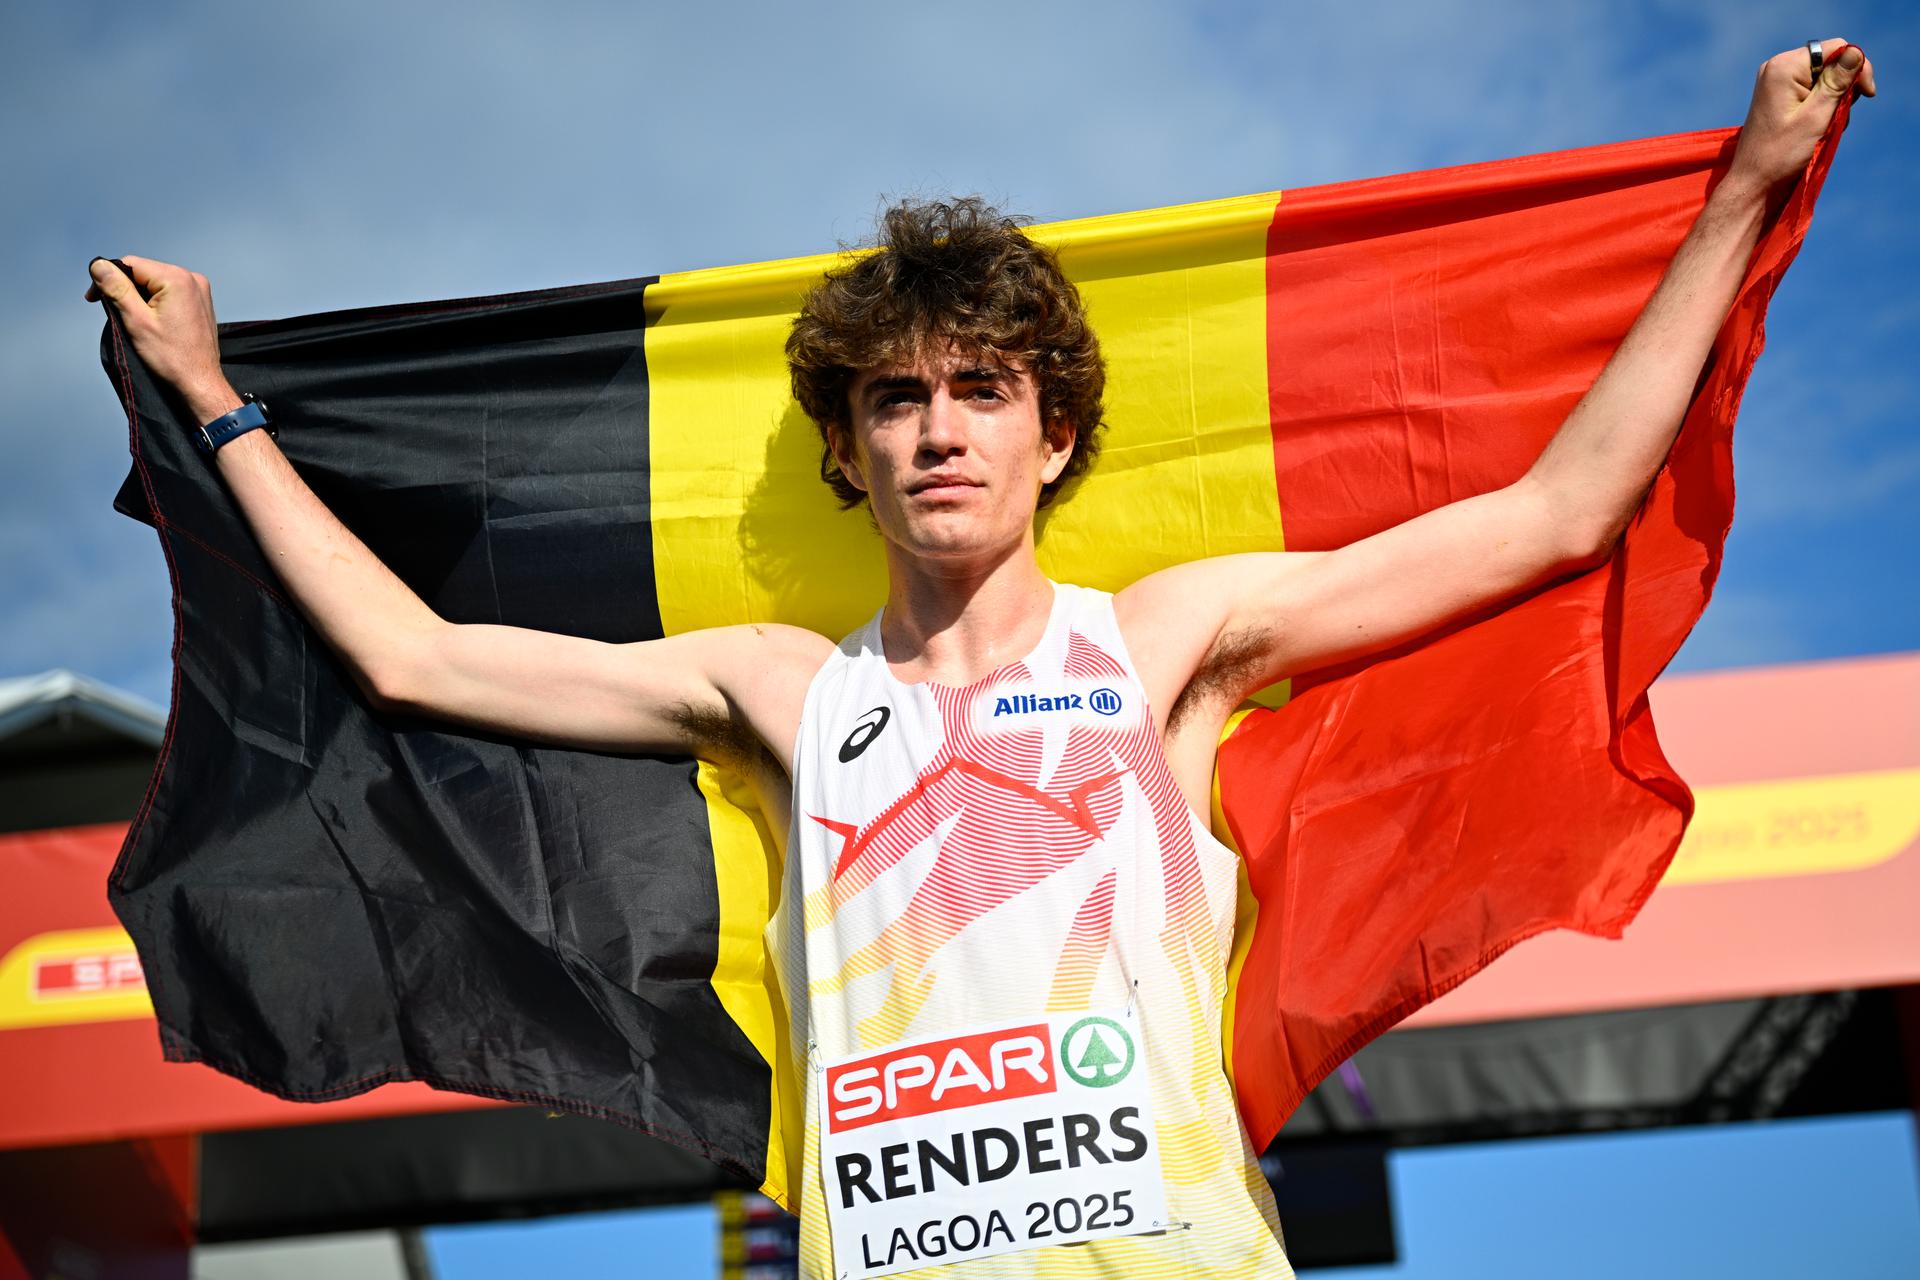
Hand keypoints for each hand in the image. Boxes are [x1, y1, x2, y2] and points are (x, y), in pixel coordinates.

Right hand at [86, 255, 239, 421]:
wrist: (200, 382)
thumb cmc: (172, 358)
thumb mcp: (136, 320)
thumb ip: (116, 289)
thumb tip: (98, 265)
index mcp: (177, 279)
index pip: (130, 263)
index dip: (107, 278)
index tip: (94, 299)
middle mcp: (192, 279)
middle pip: (143, 272)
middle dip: (124, 288)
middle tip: (113, 312)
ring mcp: (199, 290)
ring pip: (155, 282)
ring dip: (138, 297)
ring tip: (135, 321)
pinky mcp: (200, 302)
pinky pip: (169, 292)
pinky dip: (154, 302)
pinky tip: (152, 322)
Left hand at [1725, 39, 1876, 201]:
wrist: (1754, 181)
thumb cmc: (1781, 154)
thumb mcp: (1816, 115)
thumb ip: (1837, 82)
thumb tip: (1855, 52)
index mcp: (1784, 67)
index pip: (1837, 48)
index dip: (1857, 67)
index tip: (1867, 94)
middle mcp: (1777, 68)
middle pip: (1831, 63)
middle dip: (1843, 90)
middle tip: (1837, 118)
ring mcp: (1776, 82)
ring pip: (1824, 80)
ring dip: (1833, 103)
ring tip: (1823, 129)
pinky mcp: (1779, 96)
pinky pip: (1812, 92)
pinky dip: (1821, 109)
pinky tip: (1816, 129)